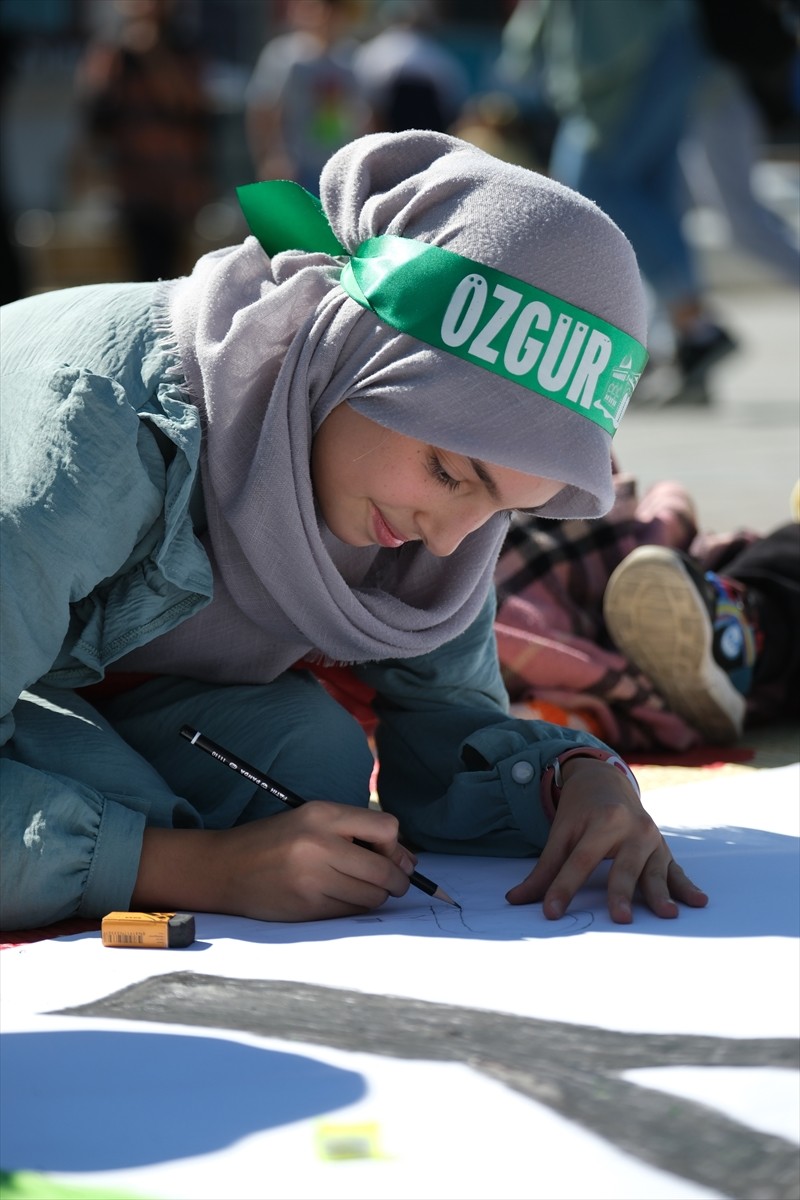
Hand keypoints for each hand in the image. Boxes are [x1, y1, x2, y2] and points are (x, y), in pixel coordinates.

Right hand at [132, 801, 415, 922]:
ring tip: (361, 889)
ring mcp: (312, 879)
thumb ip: (356, 831)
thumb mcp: (312, 819)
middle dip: (397, 880)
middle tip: (393, 883)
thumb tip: (407, 861)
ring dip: (376, 896)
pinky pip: (351, 913)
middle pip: (384, 870)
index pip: (386, 828)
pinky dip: (355, 908)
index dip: (396, 847)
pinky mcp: (307, 908)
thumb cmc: (275, 841)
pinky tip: (341, 899)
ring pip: (372, 896)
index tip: (392, 856)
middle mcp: (319, 844)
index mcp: (323, 814)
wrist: (225, 868)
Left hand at [505, 757, 707, 922]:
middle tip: (619, 918)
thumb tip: (515, 900)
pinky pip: (677, 871)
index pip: (580, 860)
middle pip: (624, 866)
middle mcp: (632, 828)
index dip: (563, 887)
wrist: (607, 782)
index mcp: (602, 821)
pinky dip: (687, 888)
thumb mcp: (560, 833)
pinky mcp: (665, 851)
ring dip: (661, 893)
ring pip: (655, 870)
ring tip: (666, 915)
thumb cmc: (581, 813)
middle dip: (621, 891)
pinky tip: (699, 902)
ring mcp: (652, 839)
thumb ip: (544, 869)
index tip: (551, 912)